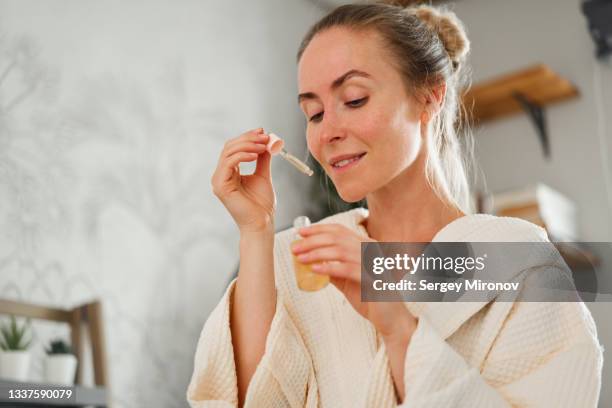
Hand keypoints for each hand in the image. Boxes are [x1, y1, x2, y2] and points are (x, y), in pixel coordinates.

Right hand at [211, 128, 275, 232]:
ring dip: (248, 145)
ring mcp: (218, 180)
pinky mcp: (220, 186)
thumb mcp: (263, 176)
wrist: (262, 222)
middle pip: (230, 146)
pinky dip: (242, 155)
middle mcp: (221, 174)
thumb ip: (262, 160)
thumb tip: (267, 143)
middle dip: (248, 139)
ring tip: (263, 145)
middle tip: (265, 137)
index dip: (247, 137)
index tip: (263, 131)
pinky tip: (256, 155)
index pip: (234, 147)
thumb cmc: (261, 204)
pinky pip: (229, 163)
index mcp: (229, 172)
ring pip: (228, 152)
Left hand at [290, 223, 416, 338]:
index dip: (318, 229)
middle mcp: (371, 250)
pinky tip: (315, 270)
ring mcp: (373, 263)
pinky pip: (347, 269)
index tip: (300, 232)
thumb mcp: (347, 280)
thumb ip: (334, 269)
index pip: (340, 230)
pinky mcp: (373, 278)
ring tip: (300, 258)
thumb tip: (312, 262)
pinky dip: (329, 267)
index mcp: (366, 246)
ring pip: (341, 250)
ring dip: (317, 253)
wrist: (391, 319)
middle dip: (313, 240)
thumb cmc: (370, 299)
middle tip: (295, 247)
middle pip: (337, 237)